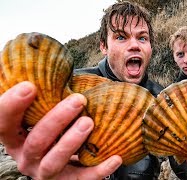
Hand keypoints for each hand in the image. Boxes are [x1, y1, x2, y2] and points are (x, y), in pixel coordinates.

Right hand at [0, 81, 121, 178]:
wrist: (62, 165)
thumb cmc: (53, 131)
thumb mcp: (43, 116)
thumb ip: (45, 100)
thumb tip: (54, 65)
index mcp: (16, 139)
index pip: (3, 124)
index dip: (10, 106)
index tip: (29, 85)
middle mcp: (26, 158)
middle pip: (36, 142)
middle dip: (56, 120)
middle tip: (78, 100)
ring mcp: (45, 173)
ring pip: (54, 160)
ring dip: (71, 141)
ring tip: (88, 122)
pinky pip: (83, 179)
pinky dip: (100, 170)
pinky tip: (116, 158)